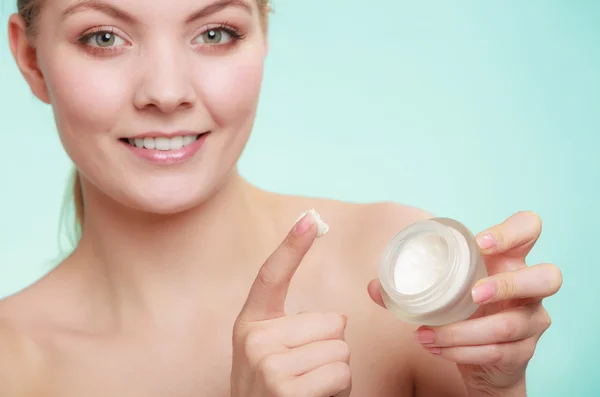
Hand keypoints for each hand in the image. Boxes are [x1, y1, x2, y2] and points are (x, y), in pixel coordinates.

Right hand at [231, 212, 351, 396]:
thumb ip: (294, 331)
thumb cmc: (274, 394)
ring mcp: (267, 363)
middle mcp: (253, 338)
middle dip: (332, 350)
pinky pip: (340, 373)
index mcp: (251, 324)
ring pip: (340, 349)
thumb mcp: (272, 356)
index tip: (309, 218)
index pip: (272, 275)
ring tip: (308, 390)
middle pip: (332, 322)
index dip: (292, 245)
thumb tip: (340, 321)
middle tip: (306, 375)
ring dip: (336, 374)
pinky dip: (338, 390)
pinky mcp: (285, 387)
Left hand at [369, 211, 561, 394]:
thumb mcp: (442, 293)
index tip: (481, 242)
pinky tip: (435, 348)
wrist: (484, 360)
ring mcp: (532, 321)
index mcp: (509, 260)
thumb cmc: (464, 312)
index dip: (512, 231)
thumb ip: (409, 287)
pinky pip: (496, 351)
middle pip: (548, 277)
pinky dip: (461, 351)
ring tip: (427, 334)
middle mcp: (529, 288)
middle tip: (473, 295)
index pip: (529, 228)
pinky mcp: (523, 351)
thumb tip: (374, 286)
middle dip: (509, 284)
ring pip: (511, 324)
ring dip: (463, 331)